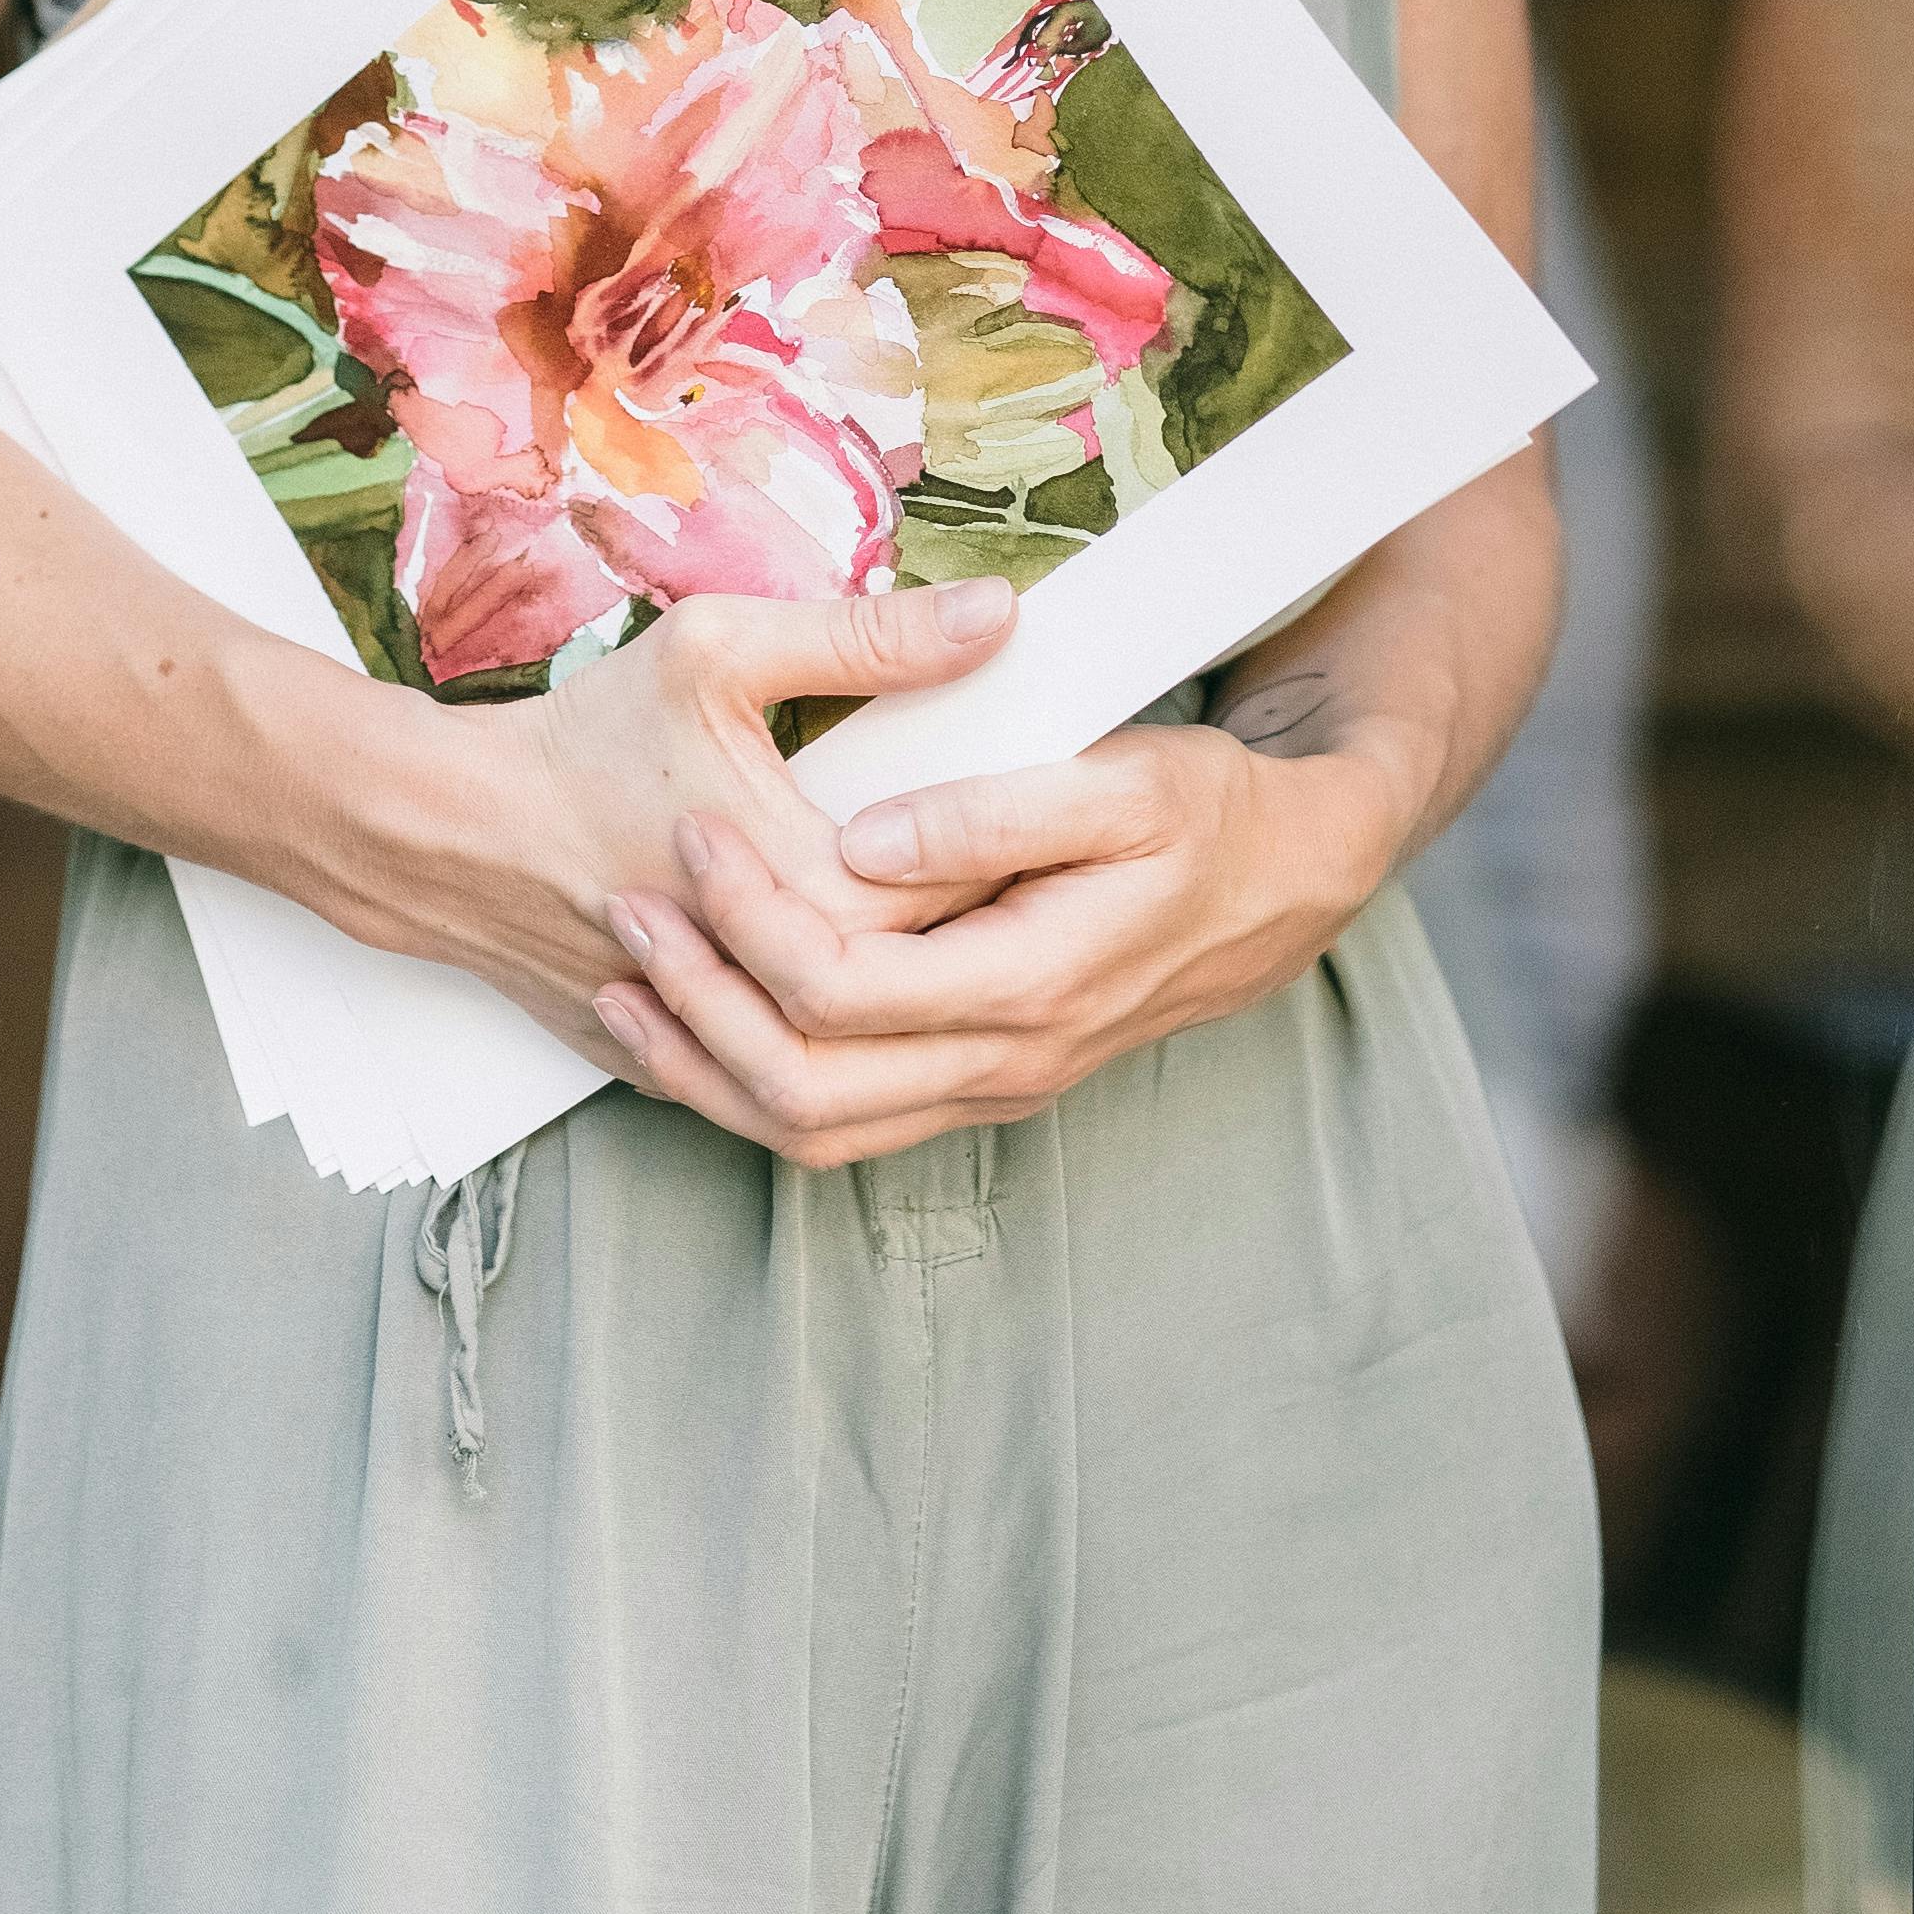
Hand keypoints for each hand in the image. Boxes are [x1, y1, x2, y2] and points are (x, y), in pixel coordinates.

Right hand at [417, 575, 1021, 1047]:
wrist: (452, 836)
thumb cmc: (580, 742)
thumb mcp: (718, 652)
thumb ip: (866, 638)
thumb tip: (996, 615)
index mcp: (811, 893)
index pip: (972, 896)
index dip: (1026, 851)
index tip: (1071, 804)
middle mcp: (783, 992)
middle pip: (938, 972)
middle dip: (992, 916)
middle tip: (1050, 858)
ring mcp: (736, 1045)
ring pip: (873, 1042)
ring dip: (926, 987)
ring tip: (973, 922)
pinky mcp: (693, 1070)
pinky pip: (797, 1065)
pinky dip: (842, 1029)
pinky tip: (879, 972)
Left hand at [587, 714, 1408, 1163]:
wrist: (1286, 884)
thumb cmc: (1208, 814)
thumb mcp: (1124, 782)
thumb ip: (994, 814)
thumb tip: (867, 844)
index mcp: (1028, 985)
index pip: (840, 989)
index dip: (747, 919)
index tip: (690, 831)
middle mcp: (1003, 1064)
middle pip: (803, 1087)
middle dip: (698, 1003)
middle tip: (630, 906)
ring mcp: (989, 1088)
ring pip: (811, 1131)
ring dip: (707, 1064)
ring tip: (627, 980)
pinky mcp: (975, 1084)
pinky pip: (841, 1126)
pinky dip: (751, 1088)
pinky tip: (695, 1025)